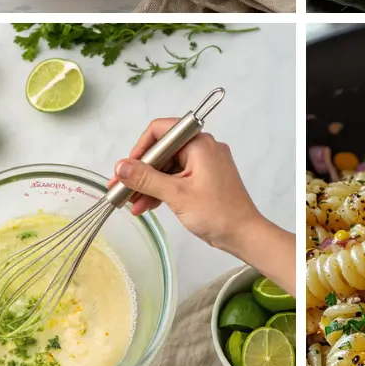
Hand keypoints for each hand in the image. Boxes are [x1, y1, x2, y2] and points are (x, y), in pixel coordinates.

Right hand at [110, 122, 264, 254]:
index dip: (140, 148)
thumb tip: (121, 166)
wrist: (244, 235)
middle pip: (162, 151)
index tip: (126, 168)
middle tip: (121, 188)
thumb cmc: (217, 213)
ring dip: (148, 184)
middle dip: (141, 171)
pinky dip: (162, 190)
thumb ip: (146, 178)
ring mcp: (204, 163)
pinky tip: (145, 205)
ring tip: (129, 203)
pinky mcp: (205, 178)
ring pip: (168, 167)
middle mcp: (202, 148)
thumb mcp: (176, 195)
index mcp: (199, 143)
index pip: (161, 131)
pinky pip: (177, 177)